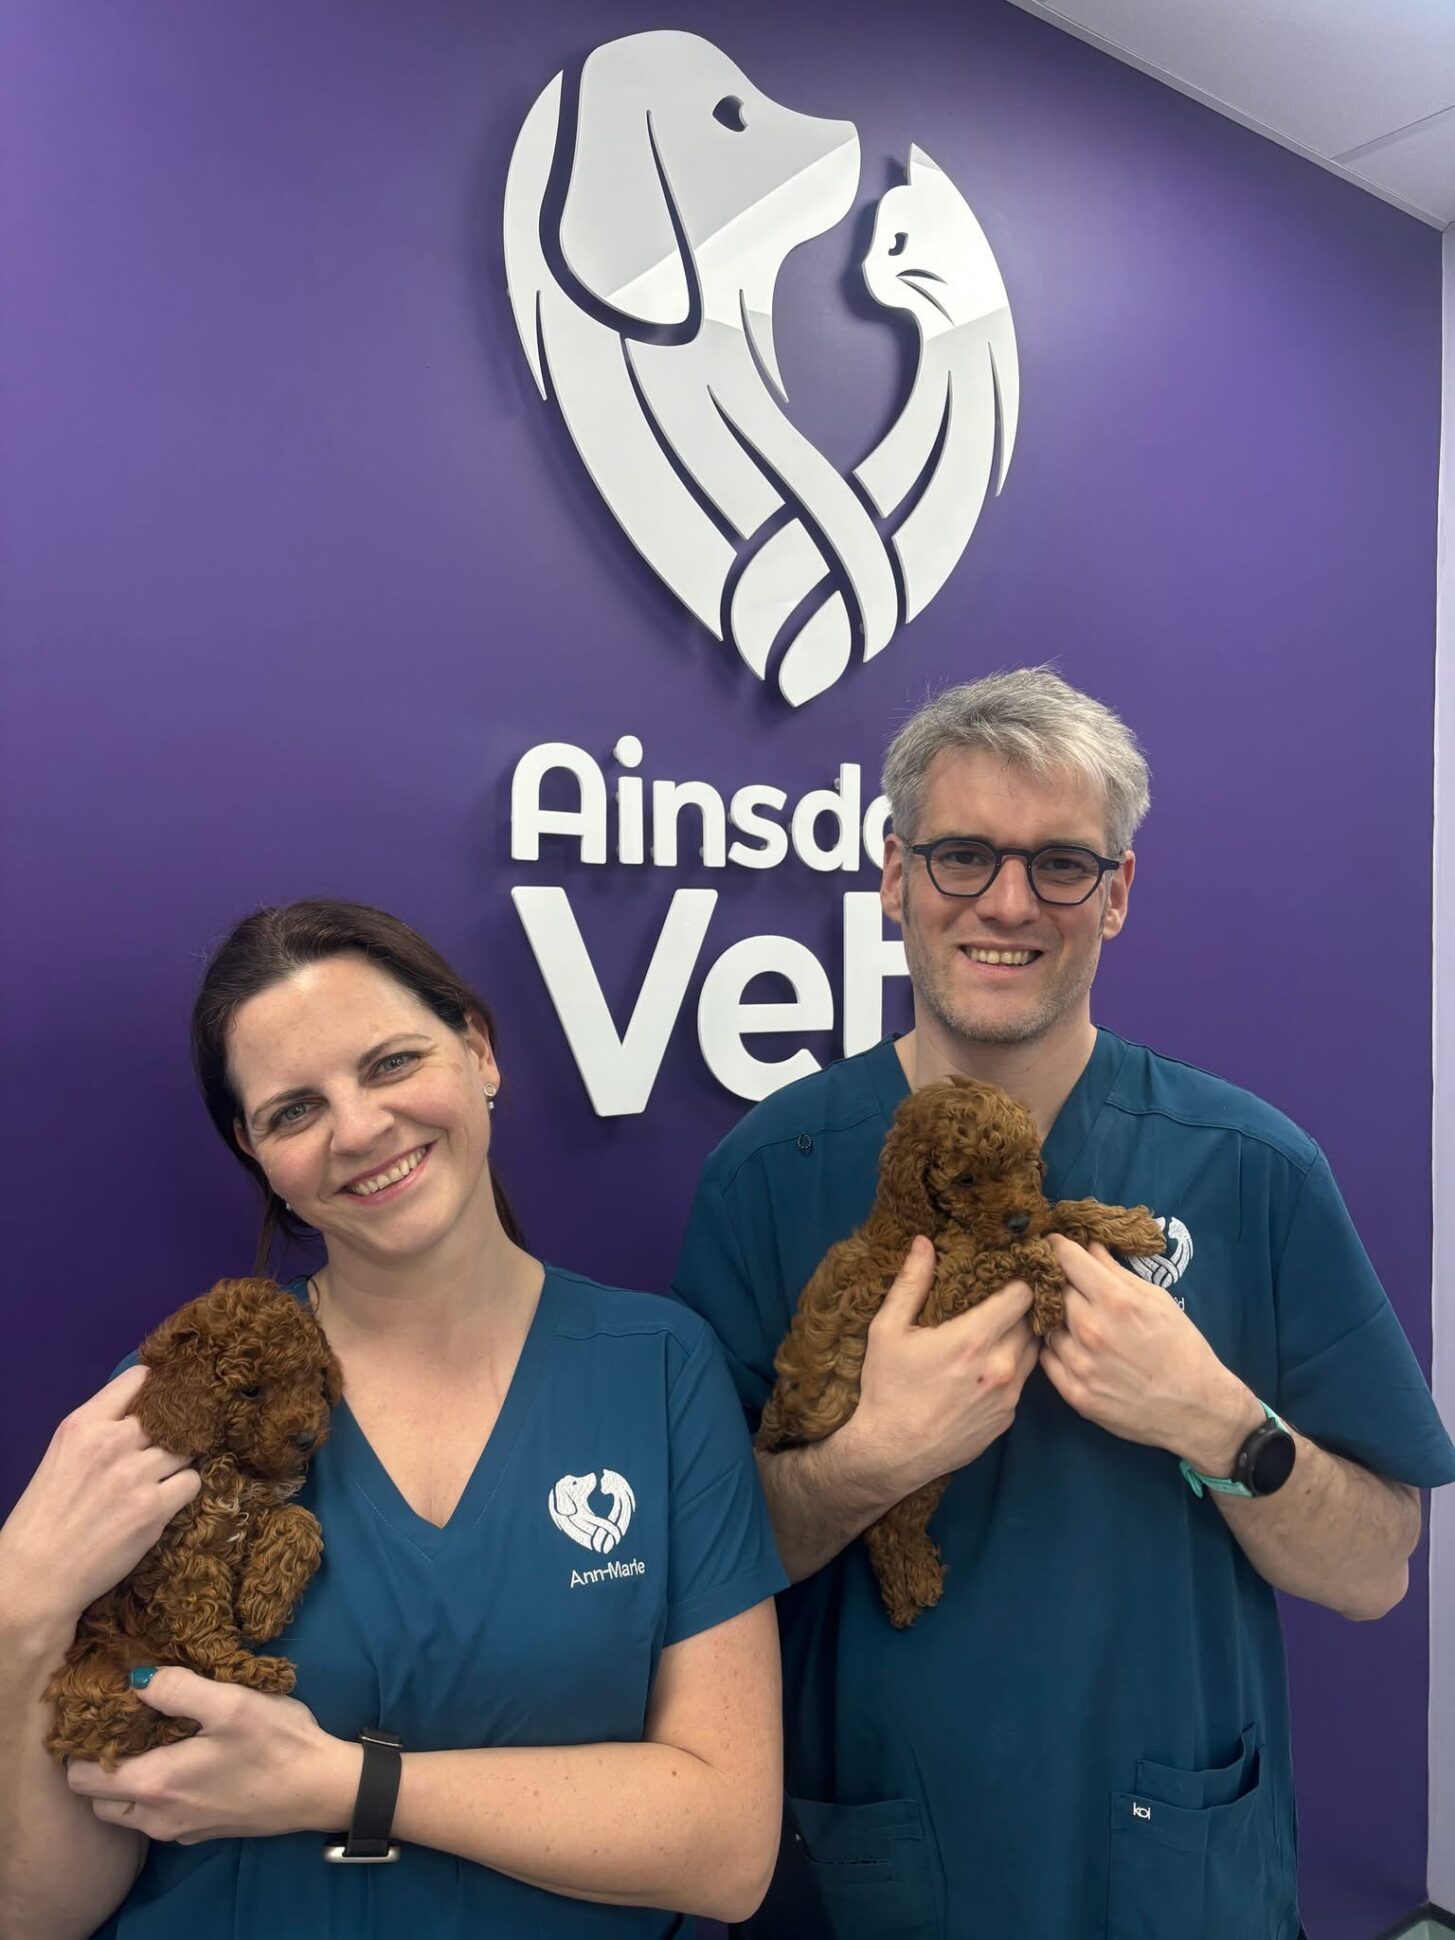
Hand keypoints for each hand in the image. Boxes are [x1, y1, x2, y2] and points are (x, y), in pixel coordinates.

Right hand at [0, 1366, 200, 1634]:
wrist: (36, 1575)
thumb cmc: (45, 1516)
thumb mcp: (63, 1454)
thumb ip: (101, 1428)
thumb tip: (144, 1412)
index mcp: (83, 1424)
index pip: (138, 1379)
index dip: (157, 1388)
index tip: (164, 1401)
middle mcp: (112, 1442)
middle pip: (170, 1415)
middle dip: (173, 1428)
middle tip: (168, 1446)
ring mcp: (136, 1474)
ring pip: (186, 1448)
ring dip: (179, 1461)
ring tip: (161, 1479)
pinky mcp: (154, 1508)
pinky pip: (192, 1481)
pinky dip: (184, 1489)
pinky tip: (166, 1500)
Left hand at [67, 1668, 358, 1842]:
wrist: (320, 1788)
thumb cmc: (276, 1743)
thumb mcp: (231, 1703)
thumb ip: (177, 1689)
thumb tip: (134, 1678)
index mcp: (155, 1784)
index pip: (80, 1778)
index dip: (81, 1744)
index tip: (99, 1711)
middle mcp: (156, 1817)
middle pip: (96, 1799)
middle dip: (99, 1763)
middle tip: (123, 1722)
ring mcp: (178, 1830)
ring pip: (124, 1811)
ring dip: (126, 1780)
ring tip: (150, 1737)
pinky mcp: (199, 1831)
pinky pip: (154, 1816)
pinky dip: (152, 1791)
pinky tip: (180, 1758)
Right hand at [839, 1237, 1038, 1496]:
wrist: (891, 1454)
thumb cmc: (886, 1388)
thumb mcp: (888, 1329)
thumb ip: (911, 1283)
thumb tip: (925, 1242)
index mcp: (973, 1339)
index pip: (1022, 1295)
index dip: (1019, 1279)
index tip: (1010, 1271)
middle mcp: (1000, 1367)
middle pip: (1032, 1321)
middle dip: (1021, 1307)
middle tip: (1004, 1298)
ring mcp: (1008, 1397)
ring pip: (1033, 1352)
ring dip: (1021, 1337)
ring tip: (999, 1329)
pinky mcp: (1007, 1419)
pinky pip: (1022, 1382)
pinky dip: (1012, 1369)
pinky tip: (987, 1367)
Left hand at [1039, 1237, 1262, 1471]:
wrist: (1196, 1408)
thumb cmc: (1183, 1348)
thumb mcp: (1157, 1301)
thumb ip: (1117, 1272)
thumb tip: (1089, 1246)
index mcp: (1115, 1301)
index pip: (1067, 1259)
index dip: (1057, 1246)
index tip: (1052, 1244)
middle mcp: (1091, 1329)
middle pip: (1052, 1289)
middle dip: (1056, 1282)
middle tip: (1064, 1283)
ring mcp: (1080, 1364)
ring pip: (1046, 1325)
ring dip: (1056, 1319)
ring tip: (1076, 1322)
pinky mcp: (1074, 1393)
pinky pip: (1046, 1358)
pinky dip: (1056, 1349)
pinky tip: (1074, 1349)